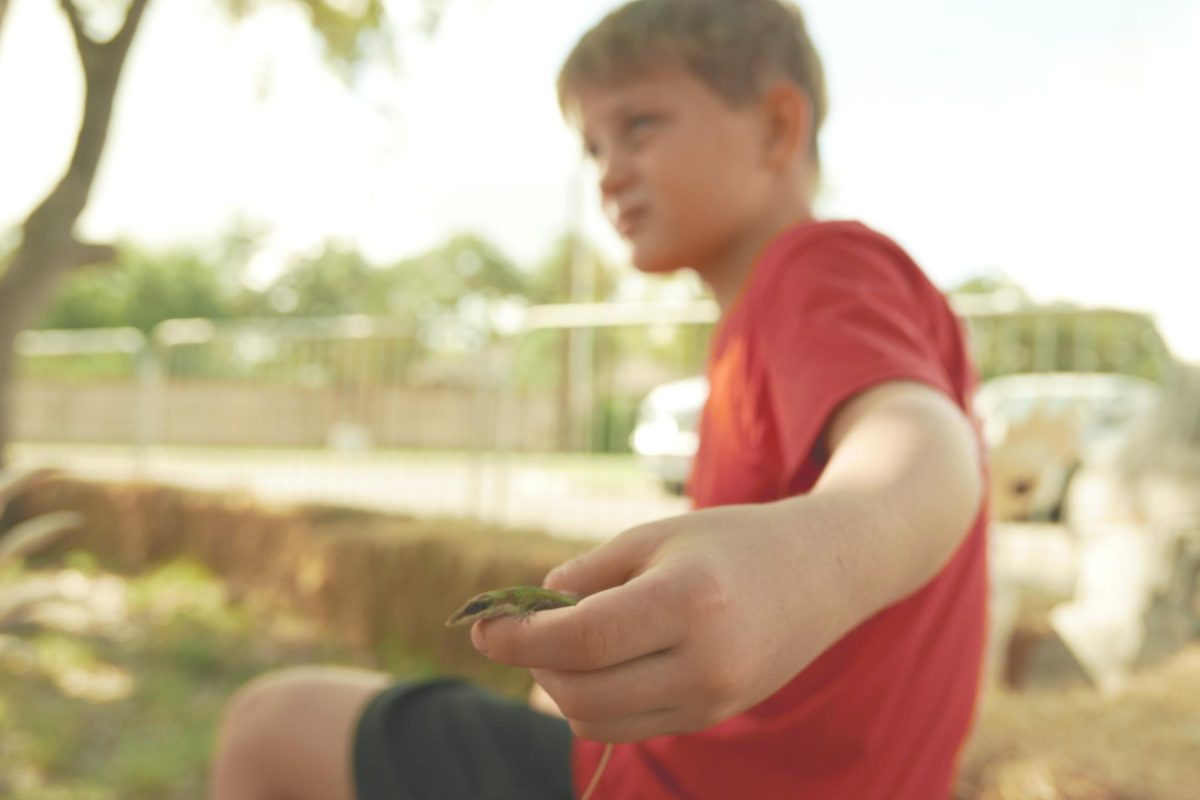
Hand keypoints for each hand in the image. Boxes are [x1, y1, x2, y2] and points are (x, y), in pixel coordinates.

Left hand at [471, 503, 848, 742]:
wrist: (826, 572)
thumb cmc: (734, 540)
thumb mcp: (659, 535)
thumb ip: (591, 574)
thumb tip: (532, 610)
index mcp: (687, 601)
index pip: (580, 641)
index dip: (518, 639)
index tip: (482, 628)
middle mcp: (704, 662)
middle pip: (581, 691)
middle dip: (533, 664)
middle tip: (517, 630)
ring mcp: (713, 700)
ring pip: (598, 720)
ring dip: (561, 688)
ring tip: (562, 644)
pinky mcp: (714, 717)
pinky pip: (630, 726)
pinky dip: (597, 701)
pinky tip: (598, 663)